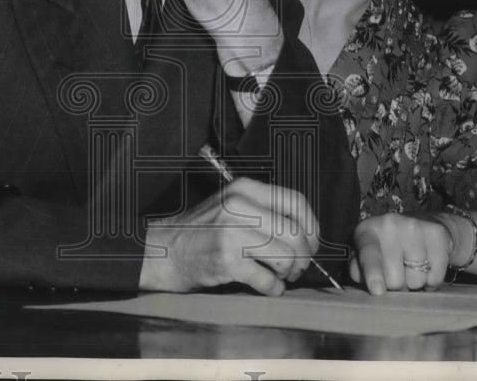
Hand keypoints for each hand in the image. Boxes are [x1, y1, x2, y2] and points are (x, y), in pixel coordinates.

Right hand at [138, 178, 319, 295]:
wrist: (165, 250)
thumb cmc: (203, 231)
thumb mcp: (232, 205)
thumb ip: (264, 210)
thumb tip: (306, 233)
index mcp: (244, 189)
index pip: (295, 201)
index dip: (312, 225)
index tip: (312, 241)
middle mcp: (239, 207)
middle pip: (296, 233)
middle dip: (304, 256)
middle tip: (297, 266)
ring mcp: (232, 234)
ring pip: (286, 257)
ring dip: (289, 273)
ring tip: (280, 275)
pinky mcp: (227, 261)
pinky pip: (267, 280)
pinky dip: (273, 288)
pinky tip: (267, 286)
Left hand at [349, 212, 455, 294]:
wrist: (423, 223)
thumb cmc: (388, 246)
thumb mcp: (368, 254)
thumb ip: (359, 268)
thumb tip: (359, 276)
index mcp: (368, 230)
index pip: (369, 254)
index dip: (373, 273)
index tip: (377, 290)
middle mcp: (390, 224)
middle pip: (395, 278)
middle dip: (397, 286)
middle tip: (398, 275)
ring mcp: (415, 227)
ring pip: (416, 280)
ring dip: (415, 283)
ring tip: (412, 267)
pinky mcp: (436, 234)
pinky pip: (435, 276)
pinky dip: (432, 280)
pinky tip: (427, 266)